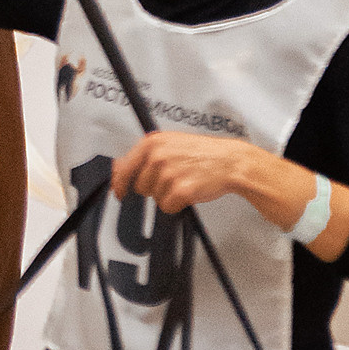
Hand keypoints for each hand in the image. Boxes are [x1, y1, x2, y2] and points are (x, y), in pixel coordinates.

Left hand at [111, 131, 263, 215]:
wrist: (230, 161)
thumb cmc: (203, 153)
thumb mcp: (170, 144)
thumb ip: (144, 155)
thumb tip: (118, 168)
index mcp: (152, 143)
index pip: (123, 168)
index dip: (119, 183)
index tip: (118, 192)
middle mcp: (158, 156)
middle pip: (140, 186)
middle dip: (153, 187)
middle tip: (173, 178)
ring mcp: (168, 173)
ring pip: (154, 198)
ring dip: (167, 195)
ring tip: (184, 181)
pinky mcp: (180, 190)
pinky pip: (167, 207)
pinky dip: (177, 204)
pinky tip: (188, 191)